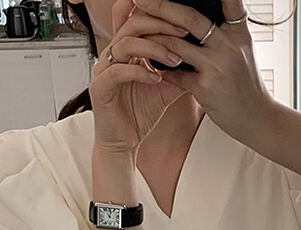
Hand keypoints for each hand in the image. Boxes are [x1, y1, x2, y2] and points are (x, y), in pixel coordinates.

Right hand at [90, 0, 192, 153]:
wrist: (123, 143)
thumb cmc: (138, 115)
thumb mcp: (164, 89)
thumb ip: (177, 72)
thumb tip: (200, 59)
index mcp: (126, 50)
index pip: (136, 19)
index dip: (158, 15)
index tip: (185, 23)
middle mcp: (112, 55)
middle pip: (132, 23)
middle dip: (160, 25)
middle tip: (183, 33)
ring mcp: (103, 69)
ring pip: (126, 44)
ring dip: (154, 49)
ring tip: (175, 60)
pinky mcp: (100, 87)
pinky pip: (118, 71)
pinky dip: (140, 73)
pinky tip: (157, 79)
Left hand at [132, 0, 275, 142]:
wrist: (257, 119)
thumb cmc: (246, 86)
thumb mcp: (242, 52)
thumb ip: (224, 33)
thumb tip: (192, 19)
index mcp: (238, 34)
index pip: (229, 1)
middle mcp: (228, 46)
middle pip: (189, 17)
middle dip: (160, 6)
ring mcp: (216, 67)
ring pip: (175, 45)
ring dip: (154, 39)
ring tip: (138, 34)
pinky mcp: (205, 88)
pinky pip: (175, 75)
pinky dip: (162, 70)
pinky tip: (153, 67)